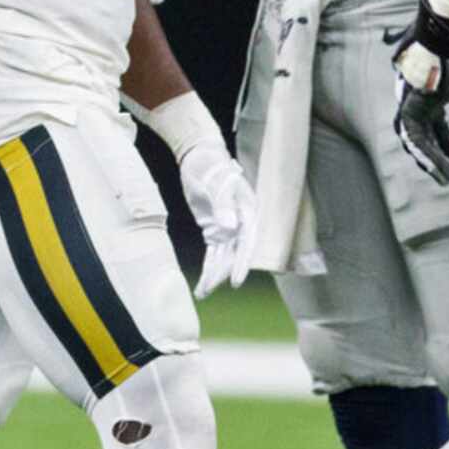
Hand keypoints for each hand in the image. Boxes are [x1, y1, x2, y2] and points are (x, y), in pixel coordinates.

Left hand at [178, 138, 255, 298]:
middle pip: (235, 253)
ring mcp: (228, 228)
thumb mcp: (217, 183)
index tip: (236, 280)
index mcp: (248, 211)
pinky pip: (213, 253)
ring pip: (223, 257)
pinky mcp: (214, 230)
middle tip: (212, 288)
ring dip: (214, 274)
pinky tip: (203, 283)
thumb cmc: (212, 166)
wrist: (200, 156)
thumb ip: (224, 205)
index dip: (243, 262)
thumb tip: (230, 227)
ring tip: (203, 291)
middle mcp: (241, 223)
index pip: (248, 242)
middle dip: (224, 272)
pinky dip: (208, 267)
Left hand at [392, 0, 448, 185]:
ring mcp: (412, 100)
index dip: (444, 141)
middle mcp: (418, 96)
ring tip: (445, 178)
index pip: (434, 122)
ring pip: (415, 138)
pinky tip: (444, 169)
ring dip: (430, 160)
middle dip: (434, 153)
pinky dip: (428, 154)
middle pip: (421, 133)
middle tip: (447, 172)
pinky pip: (415, 137)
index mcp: (432, 89)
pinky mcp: (412, 104)